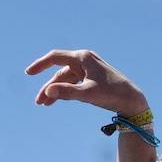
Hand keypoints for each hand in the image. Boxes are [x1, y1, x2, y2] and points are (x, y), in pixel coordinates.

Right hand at [24, 50, 147, 116]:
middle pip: (59, 72)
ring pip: (65, 80)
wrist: (132, 100)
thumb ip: (68, 92)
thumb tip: (48, 91)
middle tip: (39, 102)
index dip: (40, 64)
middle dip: (48, 87)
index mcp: (83, 58)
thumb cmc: (112, 94)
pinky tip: (56, 101)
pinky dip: (64, 92)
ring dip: (55, 91)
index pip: (55, 57)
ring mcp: (87, 70)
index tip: (28, 73)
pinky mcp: (91, 79)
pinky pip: (72, 84)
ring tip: (45, 105)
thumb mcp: (88, 94)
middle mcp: (84, 61)